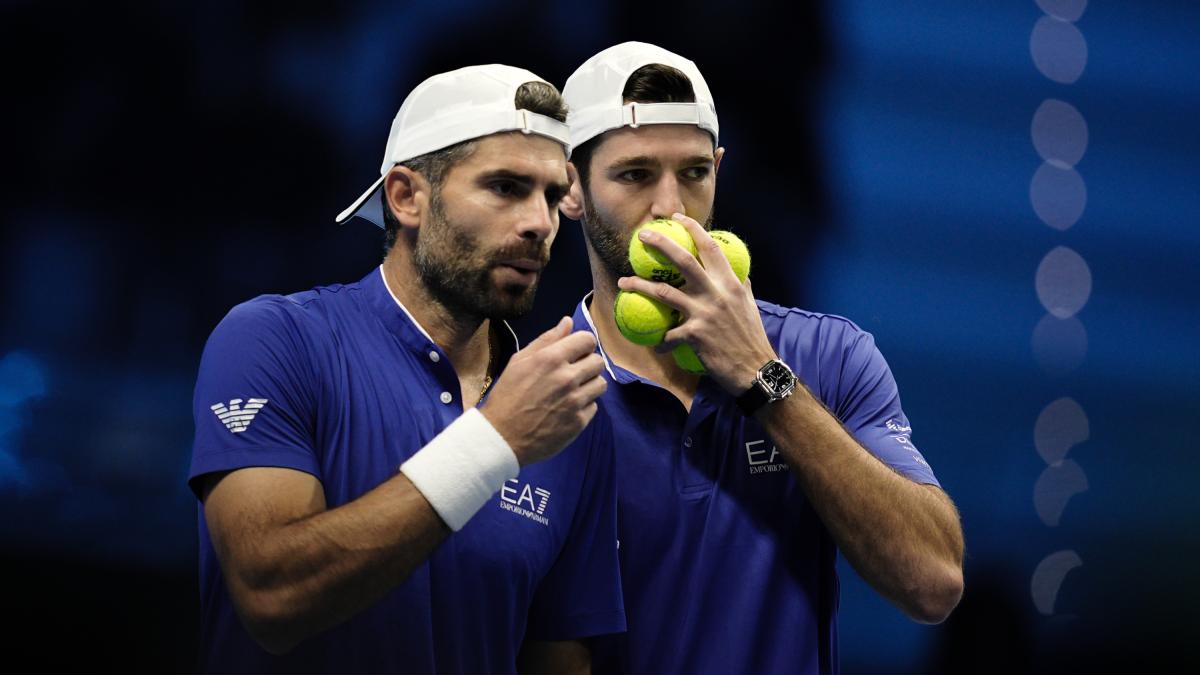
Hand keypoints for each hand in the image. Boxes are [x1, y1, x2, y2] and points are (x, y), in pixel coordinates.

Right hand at [479, 317, 607, 465]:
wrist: (501, 437)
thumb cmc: (507, 396)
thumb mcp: (519, 362)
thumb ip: (546, 340)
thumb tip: (568, 322)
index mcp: (551, 359)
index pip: (587, 339)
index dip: (582, 344)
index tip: (575, 352)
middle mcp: (567, 378)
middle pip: (598, 361)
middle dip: (587, 364)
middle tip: (573, 373)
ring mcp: (575, 401)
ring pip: (601, 384)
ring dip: (589, 385)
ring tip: (572, 392)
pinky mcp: (579, 422)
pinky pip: (594, 406)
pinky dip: (584, 406)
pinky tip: (567, 409)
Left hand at [617, 212, 777, 394]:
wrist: (755, 369)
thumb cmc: (751, 337)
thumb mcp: (748, 305)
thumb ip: (740, 286)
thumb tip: (736, 272)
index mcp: (729, 283)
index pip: (710, 247)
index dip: (692, 229)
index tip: (677, 218)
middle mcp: (716, 293)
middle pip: (683, 260)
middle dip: (660, 243)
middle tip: (642, 236)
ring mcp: (704, 313)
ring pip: (663, 292)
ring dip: (639, 286)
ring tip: (623, 283)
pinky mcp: (694, 335)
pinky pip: (668, 335)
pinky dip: (660, 341)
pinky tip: (656, 345)